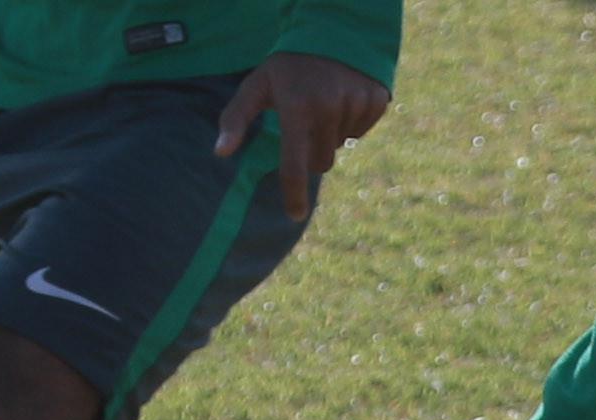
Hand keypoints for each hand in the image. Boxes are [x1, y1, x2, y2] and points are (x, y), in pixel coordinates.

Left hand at [216, 52, 390, 219]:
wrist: (331, 28)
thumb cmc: (288, 64)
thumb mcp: (257, 85)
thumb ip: (235, 118)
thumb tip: (219, 153)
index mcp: (298, 108)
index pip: (295, 165)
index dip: (294, 194)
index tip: (295, 215)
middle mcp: (329, 108)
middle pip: (321, 161)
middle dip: (312, 151)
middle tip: (305, 123)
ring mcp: (355, 103)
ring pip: (342, 145)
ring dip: (331, 133)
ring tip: (324, 102)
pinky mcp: (376, 100)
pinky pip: (361, 131)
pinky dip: (351, 121)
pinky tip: (342, 97)